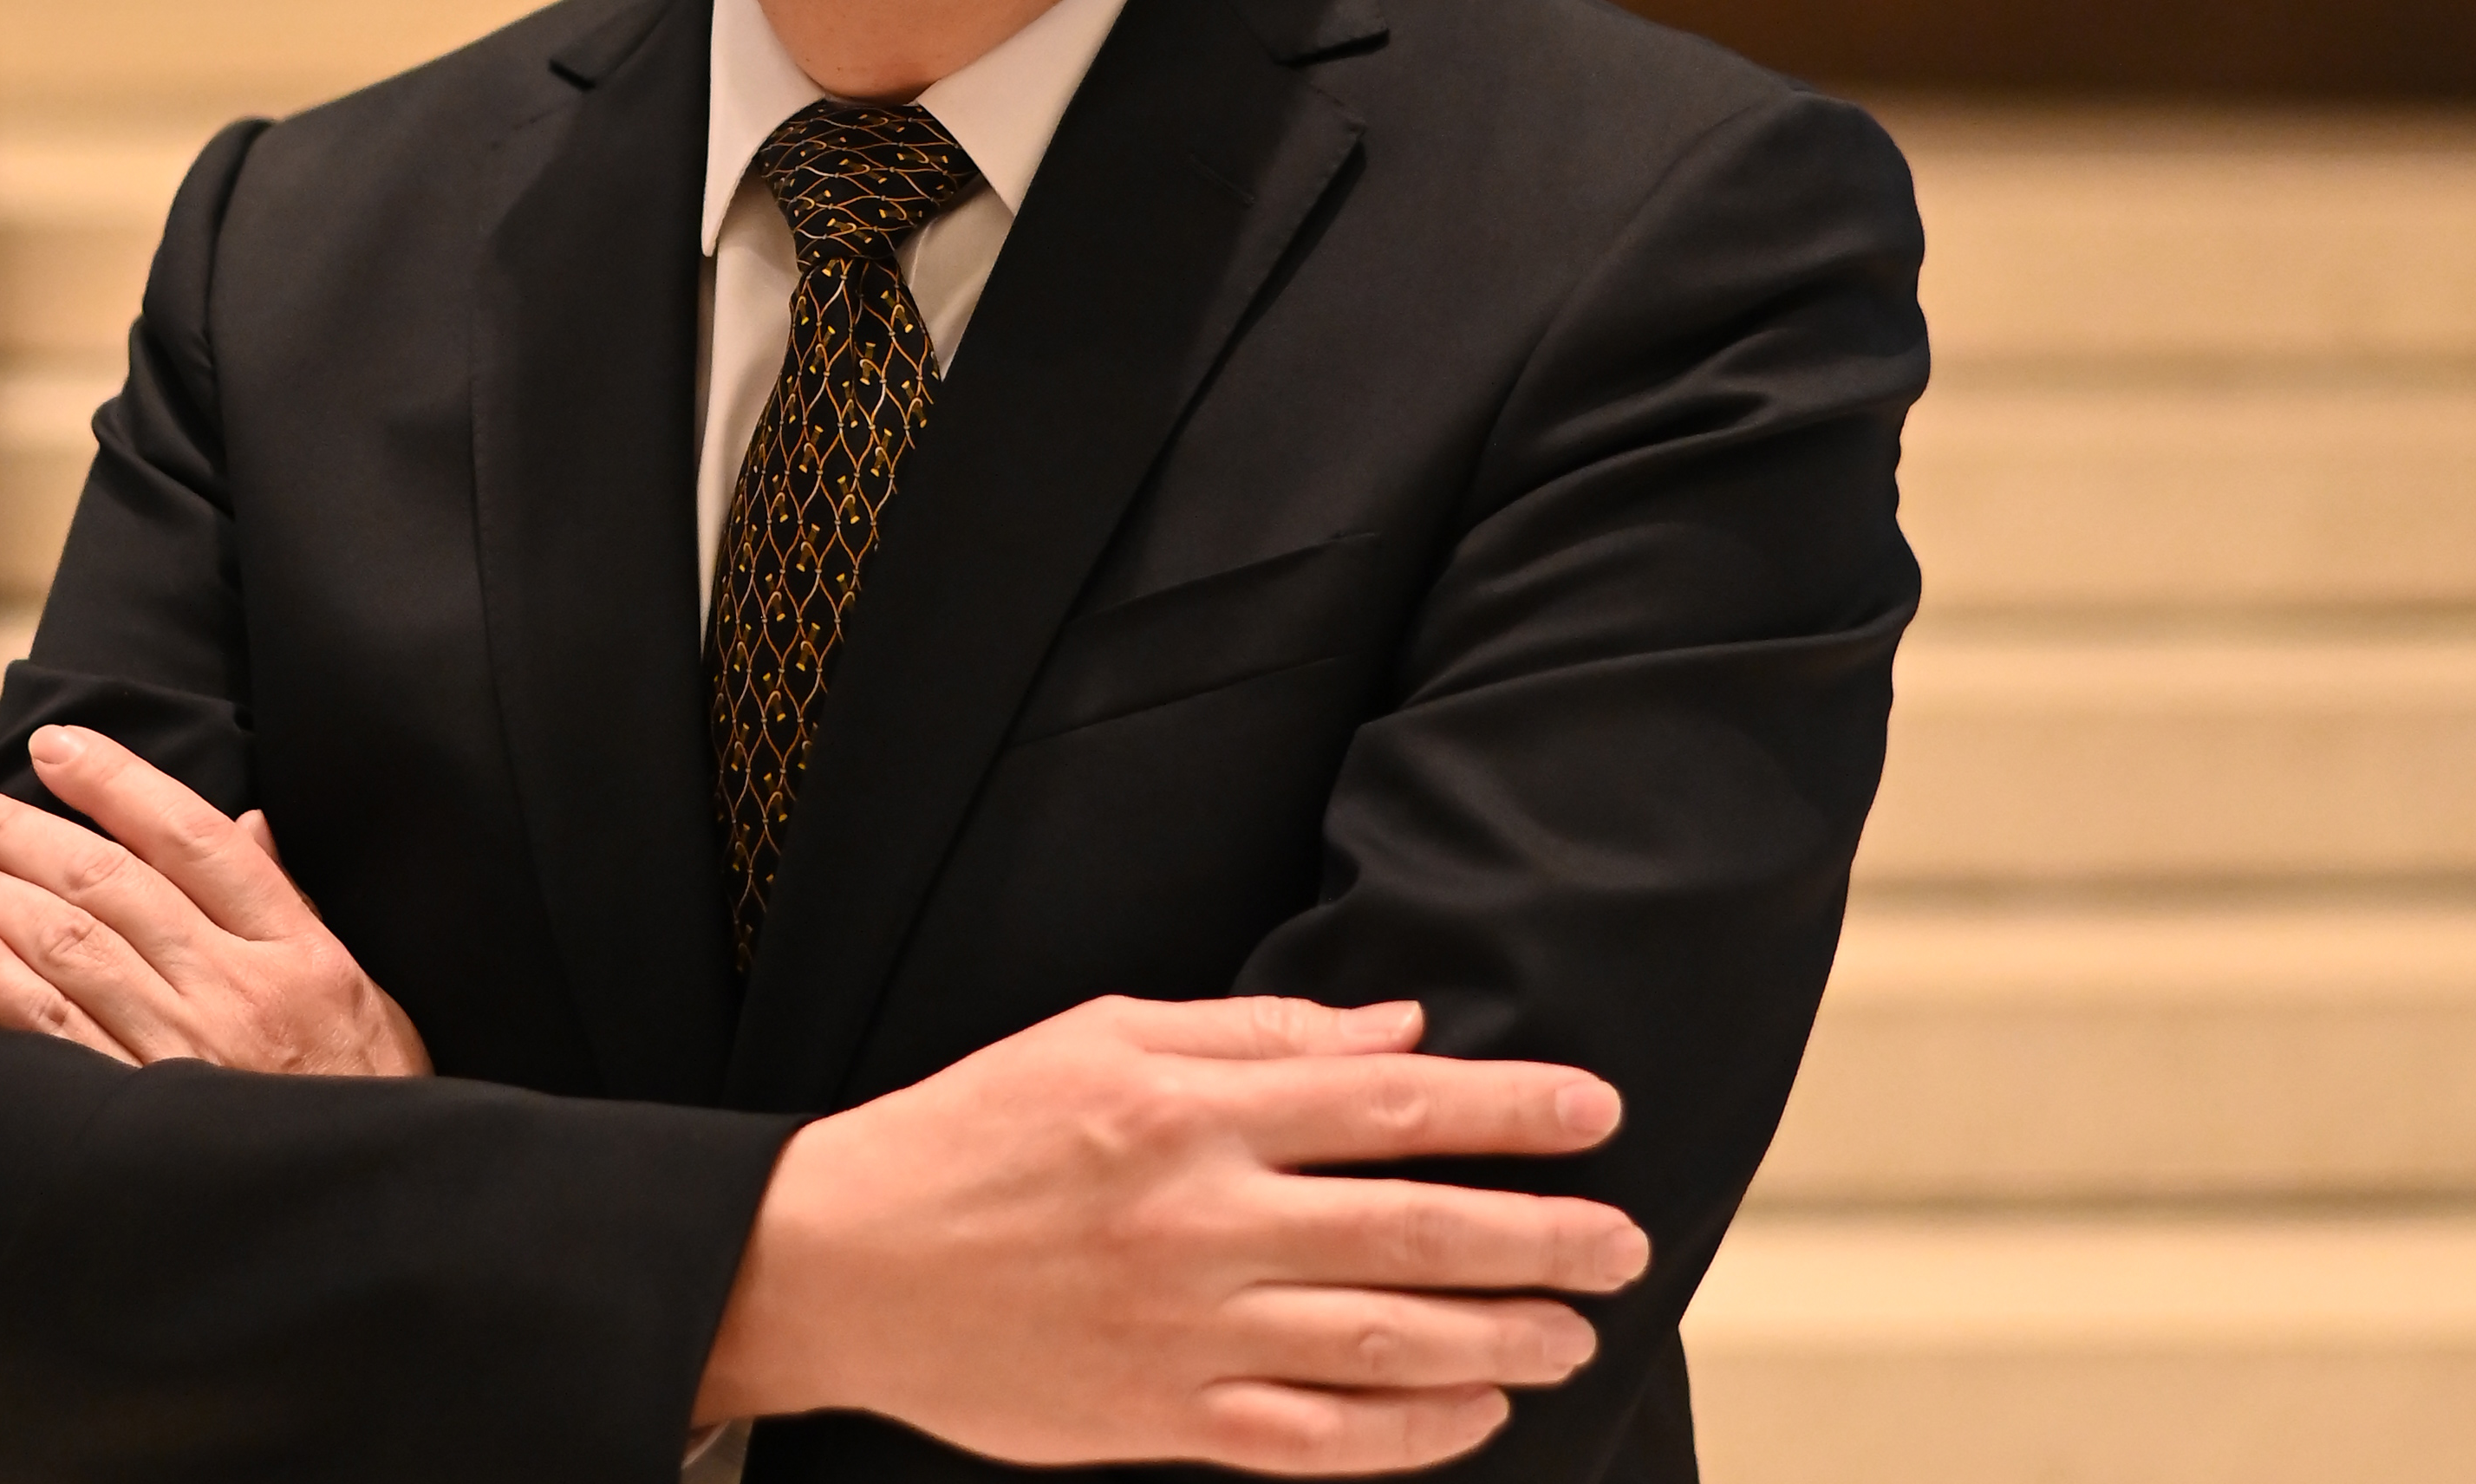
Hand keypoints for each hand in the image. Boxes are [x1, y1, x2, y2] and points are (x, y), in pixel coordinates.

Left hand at [0, 724, 429, 1080]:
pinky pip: (43, 1033)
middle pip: (110, 883)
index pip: (192, 837)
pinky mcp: (133, 1117)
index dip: (117, 783)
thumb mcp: (366, 992)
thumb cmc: (367, 1101)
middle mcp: (234, 989)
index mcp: (296, 950)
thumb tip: (247, 823)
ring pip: (67, 945)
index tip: (55, 747)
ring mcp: (180, 1053)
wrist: (365, 1217)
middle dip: (19, 832)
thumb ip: (295, 905)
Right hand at [696, 992, 1642, 1473]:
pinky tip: (1475, 1411)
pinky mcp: (1166, 1423)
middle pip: (1413, 1230)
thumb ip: (1255, 1034)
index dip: (1508, 1109)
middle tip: (1626, 1237)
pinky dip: (1411, 1434)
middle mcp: (1204, 1221)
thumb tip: (1393, 1034)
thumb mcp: (1104, 1034)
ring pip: (1385, 1346)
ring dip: (1501, 1338)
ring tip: (1577, 1331)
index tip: (1595, 1111)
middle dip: (1538, 1234)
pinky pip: (1318, 1442)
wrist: (849, 1262)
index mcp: (1191, 1109)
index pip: (1390, 1105)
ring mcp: (1189, 1332)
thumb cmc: (978, 1128)